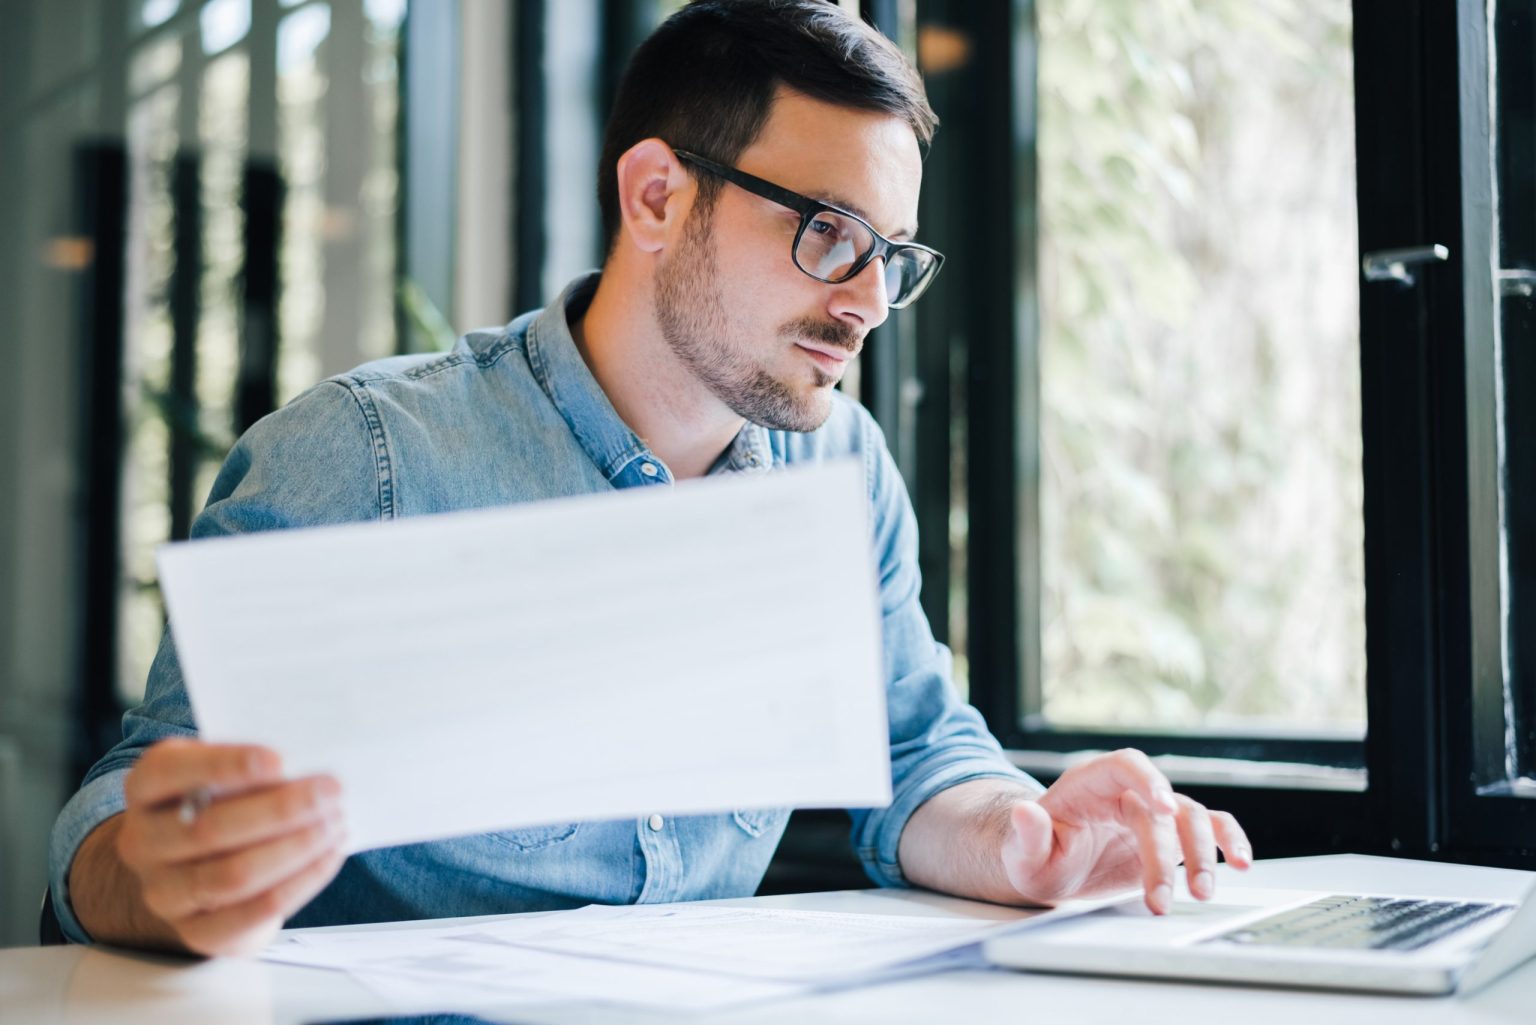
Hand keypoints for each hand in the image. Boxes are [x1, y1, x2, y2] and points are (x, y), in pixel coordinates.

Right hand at [114, 738, 346, 955]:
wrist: (196, 869)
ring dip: (295, 848)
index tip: (279, 760)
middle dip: (280, 809)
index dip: (224, 766)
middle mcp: (142, 842)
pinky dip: (299, 882)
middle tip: (331, 792)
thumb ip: (251, 766)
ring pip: (233, 875)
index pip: (168, 772)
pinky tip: (329, 856)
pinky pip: (252, 913)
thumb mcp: (223, 773)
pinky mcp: (197, 932)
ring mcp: (164, 893)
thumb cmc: (221, 803)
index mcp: (145, 789)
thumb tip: (308, 764)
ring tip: (335, 824)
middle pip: (209, 828)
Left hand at [1000, 748, 1250, 913]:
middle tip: (1162, 899)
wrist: (1052, 869)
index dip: (1149, 781)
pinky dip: (1229, 841)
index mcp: (1090, 783)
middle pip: (1162, 808)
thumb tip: (1023, 812)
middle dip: (1167, 854)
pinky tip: (1241, 863)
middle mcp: (1127, 792)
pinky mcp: (1171, 837)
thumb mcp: (1022, 854)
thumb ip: (1027, 835)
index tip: (1164, 808)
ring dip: (1202, 854)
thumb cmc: (1036, 856)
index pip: (1125, 765)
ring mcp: (1153, 813)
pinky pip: (1210, 829)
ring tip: (1201, 893)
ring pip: (1192, 818)